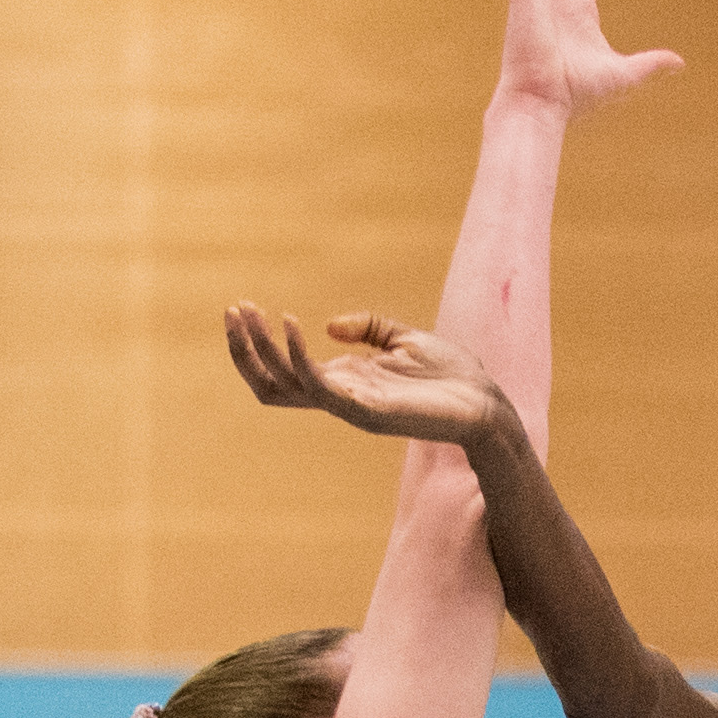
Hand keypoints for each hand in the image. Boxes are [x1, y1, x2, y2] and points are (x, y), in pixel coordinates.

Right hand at [225, 307, 508, 445]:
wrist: (486, 403)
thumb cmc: (453, 376)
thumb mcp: (404, 339)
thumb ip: (368, 328)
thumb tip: (330, 325)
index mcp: (346, 382)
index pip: (285, 372)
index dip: (258, 344)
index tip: (242, 307)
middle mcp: (341, 397)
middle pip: (272, 383)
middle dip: (245, 348)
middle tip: (232, 310)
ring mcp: (350, 406)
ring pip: (285, 385)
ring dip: (260, 349)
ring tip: (248, 312)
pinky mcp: (366, 411)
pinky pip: (319, 387)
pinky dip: (298, 355)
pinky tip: (290, 322)